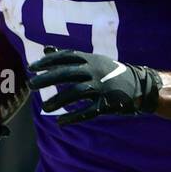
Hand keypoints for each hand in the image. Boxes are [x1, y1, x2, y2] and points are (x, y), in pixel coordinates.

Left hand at [28, 46, 161, 125]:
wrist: (139, 86)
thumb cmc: (110, 72)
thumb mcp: (91, 60)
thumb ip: (68, 56)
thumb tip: (46, 49)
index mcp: (91, 59)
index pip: (65, 57)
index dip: (48, 62)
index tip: (31, 68)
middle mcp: (95, 71)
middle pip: (67, 74)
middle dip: (48, 79)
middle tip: (31, 85)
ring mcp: (102, 88)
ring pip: (76, 93)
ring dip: (58, 100)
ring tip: (45, 107)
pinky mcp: (107, 104)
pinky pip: (88, 111)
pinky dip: (74, 117)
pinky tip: (61, 122)